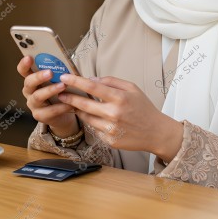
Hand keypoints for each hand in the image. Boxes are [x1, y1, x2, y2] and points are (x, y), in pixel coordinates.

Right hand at [17, 56, 78, 136]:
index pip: (23, 70)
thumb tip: (66, 61)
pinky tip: (70, 103)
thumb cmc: (60, 92)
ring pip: (38, 96)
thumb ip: (58, 72)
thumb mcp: (58, 81)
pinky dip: (61, 106)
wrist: (64, 114)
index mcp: (32, 80)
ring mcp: (33, 105)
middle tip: (50, 72)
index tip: (29, 57)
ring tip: (63, 86)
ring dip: (50, 90)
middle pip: (28, 83)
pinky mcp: (40, 116)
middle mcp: (29, 92)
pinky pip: (50, 111)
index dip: (24, 64)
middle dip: (38, 77)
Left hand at [58, 75, 182, 161]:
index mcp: (120, 98)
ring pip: (87, 118)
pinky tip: (98, 119)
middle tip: (61, 93)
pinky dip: (93, 122)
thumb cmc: (144, 108)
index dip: (76, 81)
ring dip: (79, 110)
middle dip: (69, 98)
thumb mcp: (132, 88)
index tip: (65, 77)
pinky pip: (94, 129)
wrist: (156, 132)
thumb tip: (92, 79)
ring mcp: (111, 129)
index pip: (92, 87)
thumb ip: (111, 81)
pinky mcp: (109, 141)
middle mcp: (114, 114)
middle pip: (84, 104)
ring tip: (76, 104)